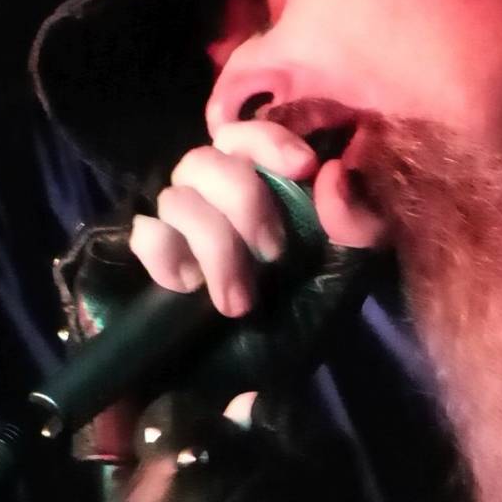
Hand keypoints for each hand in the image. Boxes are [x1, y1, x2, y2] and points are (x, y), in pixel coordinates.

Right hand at [129, 118, 386, 315]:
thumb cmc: (302, 310)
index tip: (304, 167)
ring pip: (177, 198)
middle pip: (205, 159)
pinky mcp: (148, 253)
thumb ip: (355, 223)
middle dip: (244, 202)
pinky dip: (168, 258)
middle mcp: (209, 189)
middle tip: (273, 254)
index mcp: (255, 180)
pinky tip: (190, 287)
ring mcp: (173, 219)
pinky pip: (146, 235)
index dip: (271, 141)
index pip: (249, 134)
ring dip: (215, 248)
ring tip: (239, 301)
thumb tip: (333, 175)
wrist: (252, 367)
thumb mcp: (347, 268)